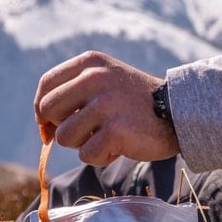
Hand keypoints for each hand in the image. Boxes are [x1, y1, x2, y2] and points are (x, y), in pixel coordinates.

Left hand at [34, 51, 179, 165]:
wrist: (178, 113)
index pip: (46, 85)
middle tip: (84, 132)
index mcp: (90, 63)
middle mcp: (96, 78)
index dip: (42, 109)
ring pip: (64, 137)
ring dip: (82, 144)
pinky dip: (101, 157)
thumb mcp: (105, 82)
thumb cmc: (135, 102)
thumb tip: (43, 129)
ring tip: (105, 137)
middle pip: (48, 110)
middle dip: (60, 127)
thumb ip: (73, 95)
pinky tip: (119, 147)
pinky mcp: (117, 130)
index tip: (50, 124)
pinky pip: (87, 155)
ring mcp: (106, 104)